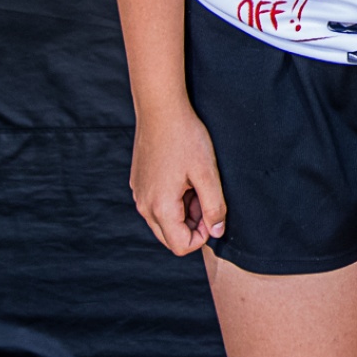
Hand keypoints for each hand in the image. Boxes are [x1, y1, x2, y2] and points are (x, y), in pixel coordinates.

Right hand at [131, 102, 225, 256]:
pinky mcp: (139, 184)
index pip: (181, 246)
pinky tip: (183, 176)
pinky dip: (173, 200)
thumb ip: (214, 206)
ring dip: (184, 212)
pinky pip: (157, 205)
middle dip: (193, 225)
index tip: (213, 210)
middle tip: (206, 196)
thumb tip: (217, 231)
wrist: (161, 111)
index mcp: (160, 207)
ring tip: (196, 183)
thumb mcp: (207, 173)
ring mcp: (139, 195)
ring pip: (164, 221)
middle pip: (170, 237)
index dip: (203, 235)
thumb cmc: (186, 139)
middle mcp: (144, 206)